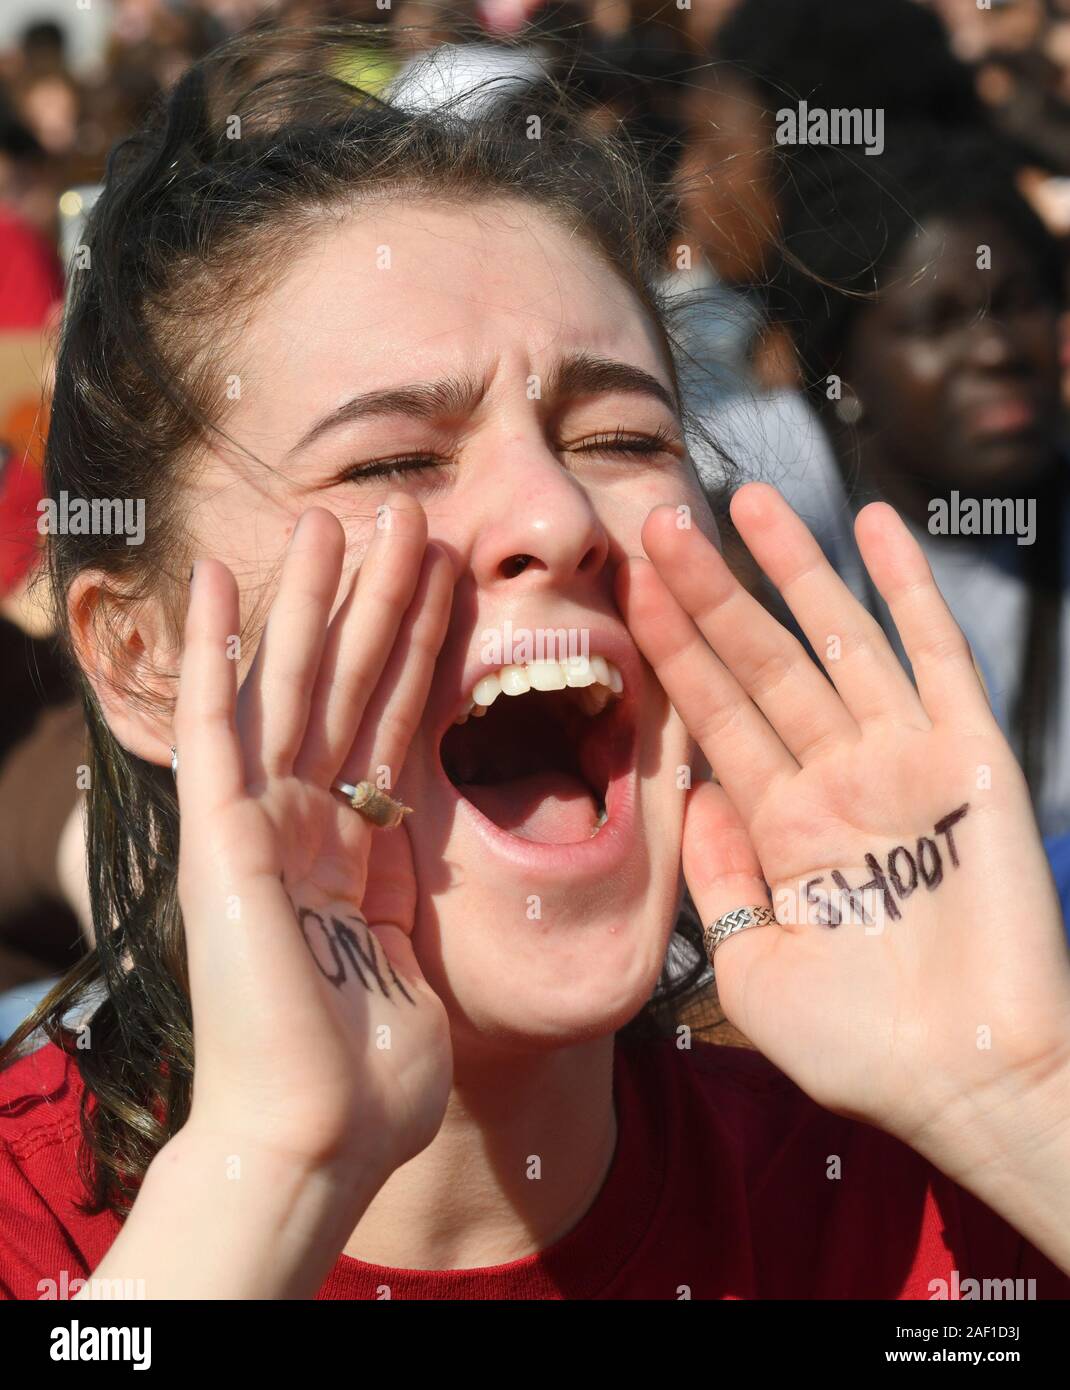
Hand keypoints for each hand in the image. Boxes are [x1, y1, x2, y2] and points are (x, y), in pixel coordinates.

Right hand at [173, 499, 453, 1199]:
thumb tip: (468, 878)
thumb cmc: (375, 1079)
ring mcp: (258, 824)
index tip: (449, 577)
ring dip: (313, 600)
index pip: (397, 720)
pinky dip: (208, 652)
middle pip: (350, 685)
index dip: (424, 645)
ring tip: (338, 517)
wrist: (319, 1137)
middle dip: (378, 599)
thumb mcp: (422, 965)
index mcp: (357, 848)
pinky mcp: (217, 836)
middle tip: (405, 515)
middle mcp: (304, 822)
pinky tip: (217, 582)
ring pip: (291, 685)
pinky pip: (212, 728)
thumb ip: (429, 902)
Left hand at [619, 483, 1069, 1167]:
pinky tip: (874, 527)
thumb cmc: (861, 1049)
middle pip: (761, 663)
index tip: (625, 589)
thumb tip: (694, 792)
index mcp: (782, 825)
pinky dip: (909, 590)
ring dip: (793, 569)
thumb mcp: (751, 963)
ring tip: (745, 499)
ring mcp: (903, 761)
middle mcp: (837, 779)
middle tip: (657, 524)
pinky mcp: (971, 758)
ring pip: (838, 640)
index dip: (672, 651)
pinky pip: (938, 657)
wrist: (968, 1086)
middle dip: (710, 596)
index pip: (714, 714)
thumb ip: (717, 874)